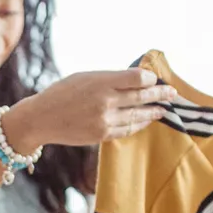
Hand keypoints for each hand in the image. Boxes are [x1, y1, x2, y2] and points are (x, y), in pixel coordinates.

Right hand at [5, 69, 177, 149]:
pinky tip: (144, 120)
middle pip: (142, 97)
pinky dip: (138, 124)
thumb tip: (136, 79)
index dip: (150, 79)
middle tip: (172, 93)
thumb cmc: (61, 93)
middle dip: (160, 95)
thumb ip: (109, 79)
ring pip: (137, 115)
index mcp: (101, 82)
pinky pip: (127, 130)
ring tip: (163, 110)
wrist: (40, 119)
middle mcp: (105, 101)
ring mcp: (104, 120)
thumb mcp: (84, 77)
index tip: (155, 80)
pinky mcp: (101, 135)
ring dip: (153, 112)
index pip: (138, 78)